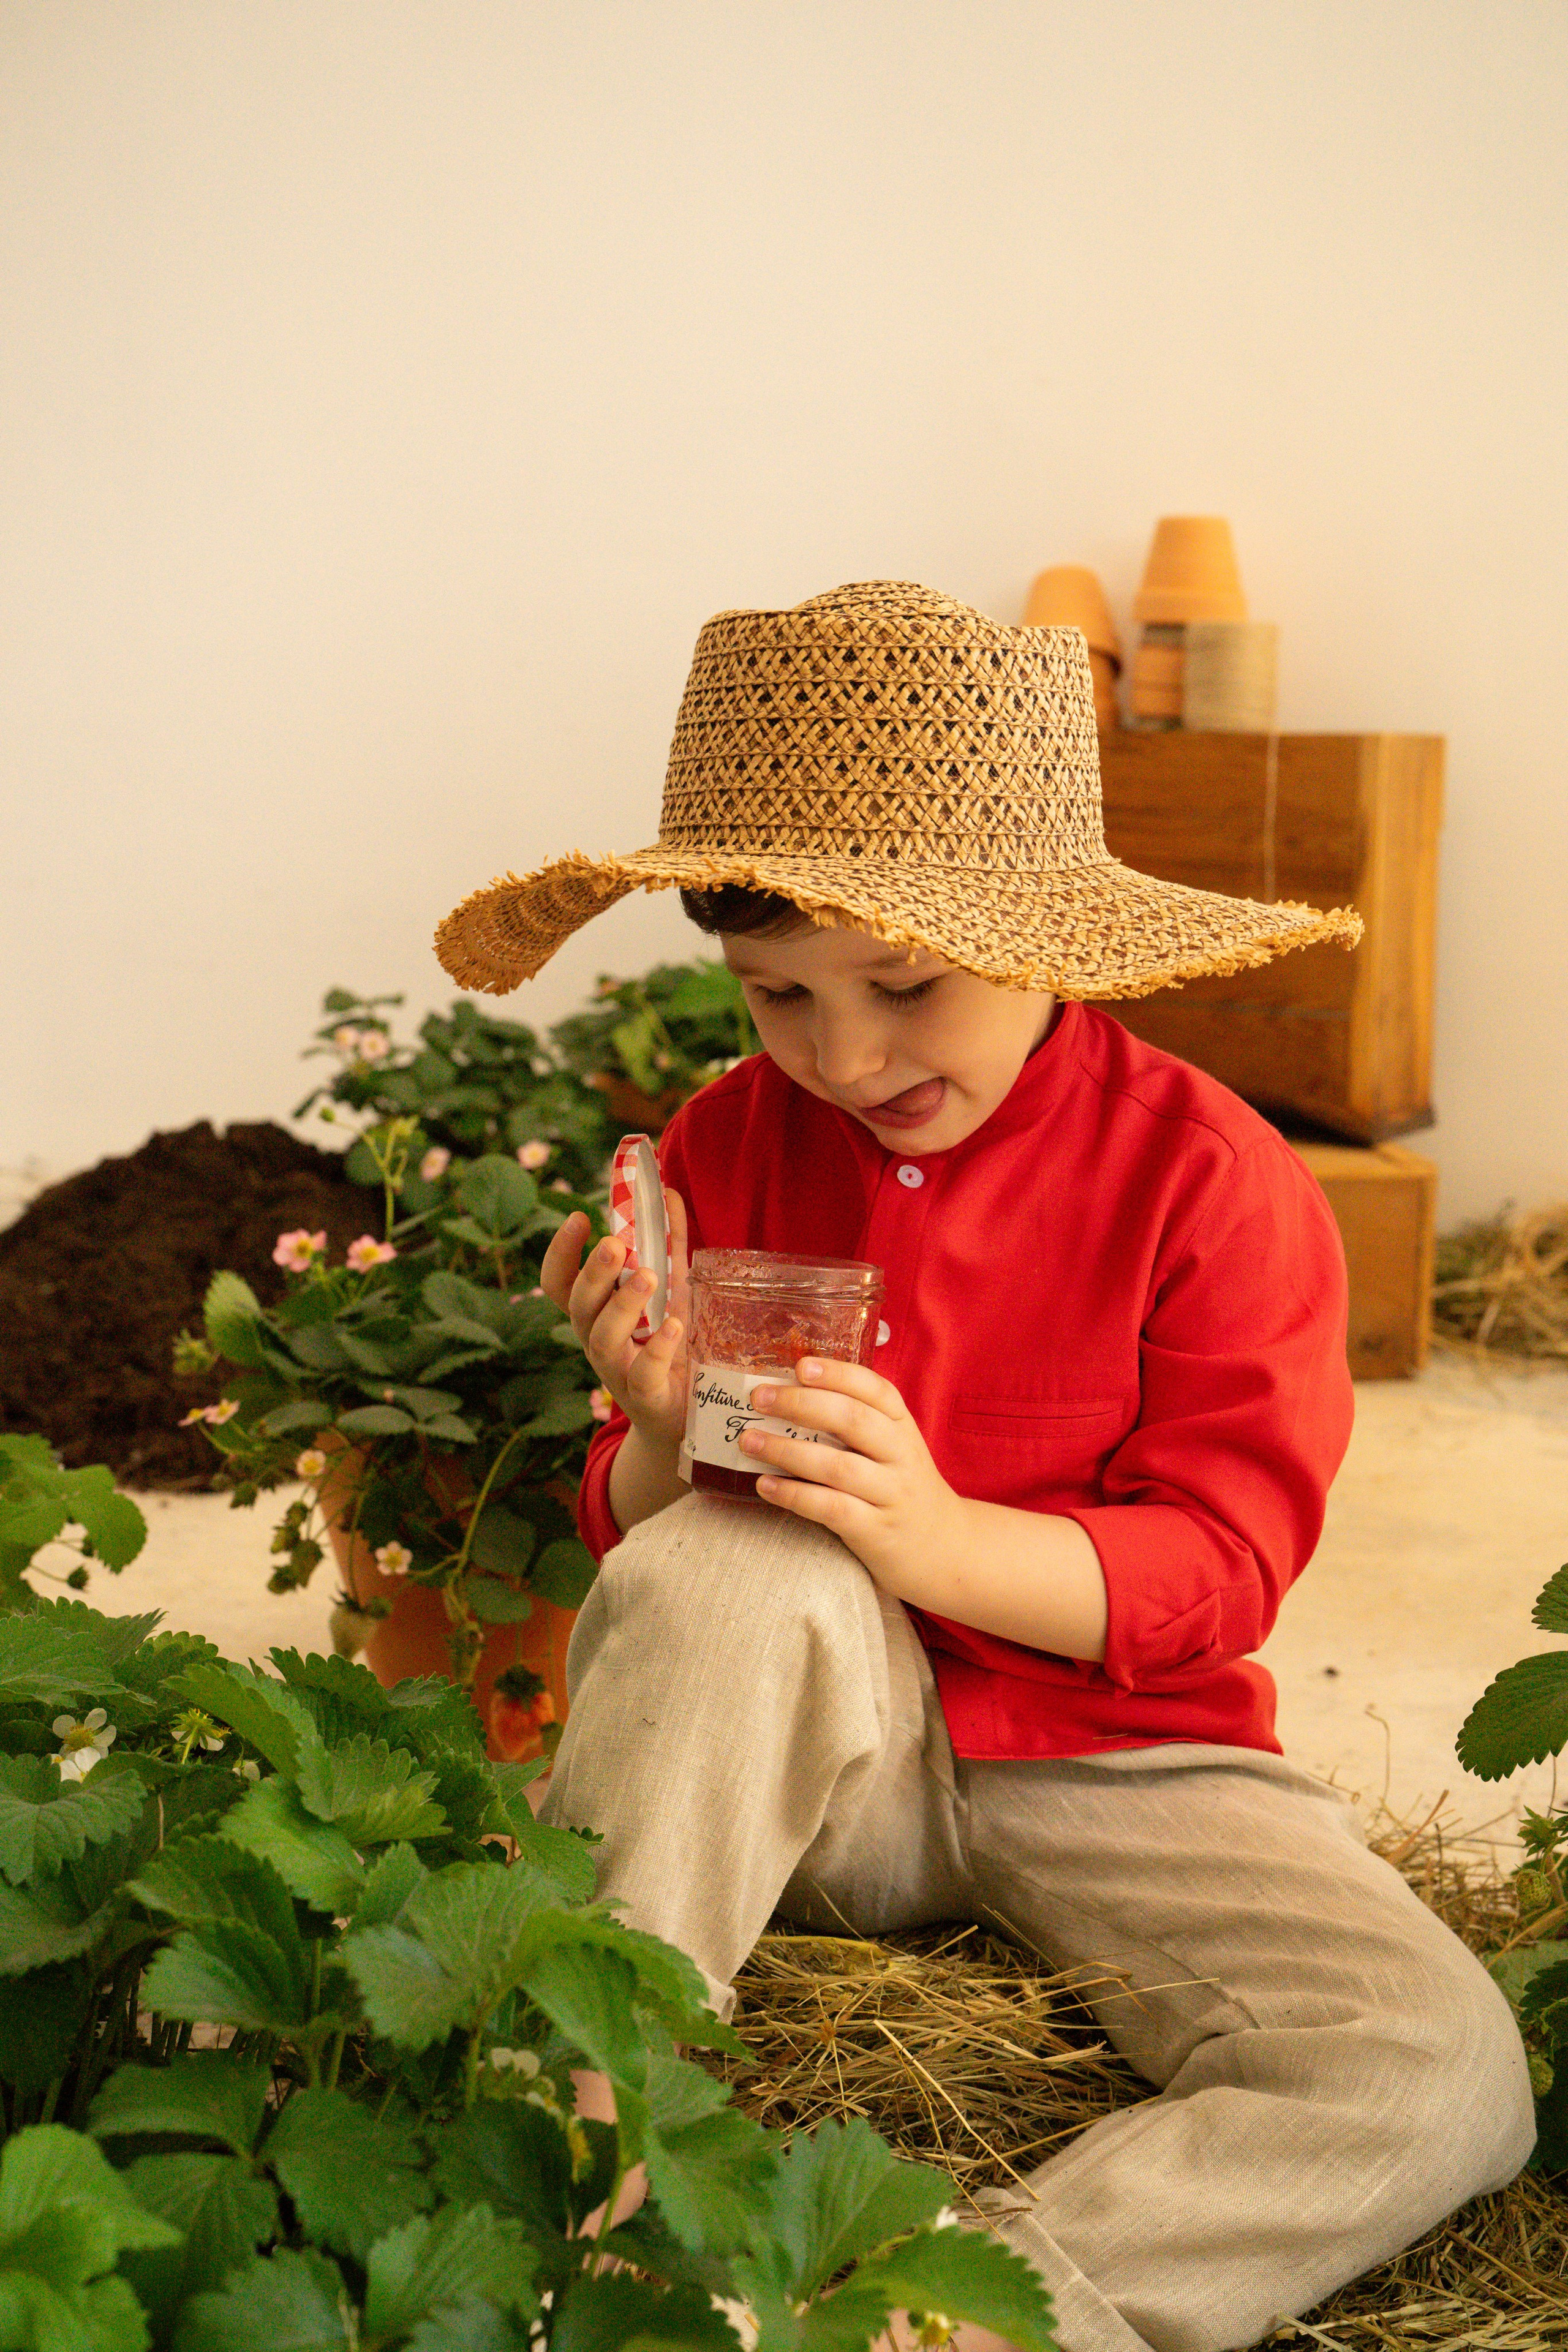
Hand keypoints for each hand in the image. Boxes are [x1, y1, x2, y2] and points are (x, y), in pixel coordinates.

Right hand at [539, 1193, 690, 1452]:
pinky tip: (672, 1325)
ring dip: (623, 1305)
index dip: (562, 1252)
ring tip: (648, 1276)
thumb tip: (667, 1191)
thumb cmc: (667, 1345)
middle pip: (580, 1305)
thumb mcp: (671, 1289)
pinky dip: (656, 1350)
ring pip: (604, 1339)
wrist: (683, 1416)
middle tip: (614, 1243)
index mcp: (595, 1313)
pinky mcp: (646, 1398)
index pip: (559, 1283)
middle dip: (594, 1272)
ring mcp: (618, 1372)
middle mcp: (597, 1340)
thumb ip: (669, 1243)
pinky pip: (643, 1375)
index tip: (580, 1218)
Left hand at [739, 1358, 967, 1603]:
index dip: (838, 1375)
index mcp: (902, 1426)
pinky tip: (765, 1485)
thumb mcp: (894, 1446)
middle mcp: (900, 1455)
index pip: (875, 1390)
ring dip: (786, 1450)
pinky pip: (831, 1509)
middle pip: (852, 1420)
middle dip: (801, 1404)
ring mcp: (890, 1494)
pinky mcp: (875, 1530)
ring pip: (837, 1466)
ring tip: (748, 1440)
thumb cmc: (902, 1485)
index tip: (801, 1365)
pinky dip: (794, 1495)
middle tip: (759, 1397)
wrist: (944, 1546)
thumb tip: (791, 1390)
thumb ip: (857, 1421)